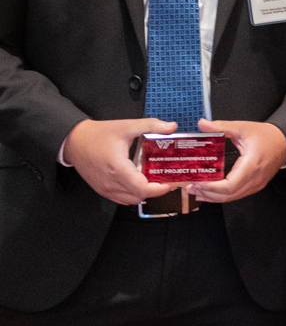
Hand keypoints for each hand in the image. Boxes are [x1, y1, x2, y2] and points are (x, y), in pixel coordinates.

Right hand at [62, 117, 177, 205]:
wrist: (73, 141)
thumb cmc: (97, 135)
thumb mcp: (126, 126)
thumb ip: (151, 125)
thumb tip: (172, 126)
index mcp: (117, 168)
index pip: (142, 189)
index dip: (159, 189)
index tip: (170, 182)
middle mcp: (110, 183)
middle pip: (139, 196)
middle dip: (155, 190)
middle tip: (165, 179)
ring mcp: (104, 188)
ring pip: (131, 200)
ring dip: (144, 193)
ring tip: (153, 180)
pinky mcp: (101, 189)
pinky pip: (121, 198)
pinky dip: (133, 194)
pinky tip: (138, 181)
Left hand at [188, 120, 285, 202]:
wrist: (285, 141)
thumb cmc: (267, 136)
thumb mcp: (243, 128)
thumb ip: (222, 126)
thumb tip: (203, 124)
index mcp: (251, 165)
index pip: (229, 186)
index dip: (211, 187)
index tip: (197, 182)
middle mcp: (254, 178)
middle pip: (228, 195)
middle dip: (207, 194)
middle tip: (190, 187)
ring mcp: (256, 184)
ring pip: (231, 198)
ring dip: (213, 197)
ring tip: (197, 191)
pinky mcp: (255, 185)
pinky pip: (237, 195)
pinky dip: (222, 196)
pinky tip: (211, 193)